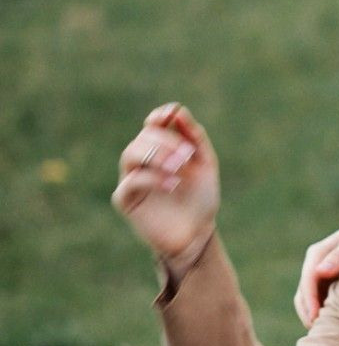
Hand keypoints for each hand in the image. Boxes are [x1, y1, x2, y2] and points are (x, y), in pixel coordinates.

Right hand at [112, 104, 218, 273]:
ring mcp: (131, 179)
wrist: (198, 234)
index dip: (159, 116)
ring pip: (131, 153)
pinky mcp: (125, 200)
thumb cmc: (201, 199)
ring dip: (157, 155)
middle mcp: (143, 161)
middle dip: (167, 141)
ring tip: (180, 167)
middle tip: (188, 155)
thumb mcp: (206, 165)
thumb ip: (195, 137)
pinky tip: (173, 185)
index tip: (172, 113)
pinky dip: (153, 178)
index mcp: (161, 150)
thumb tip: (177, 111)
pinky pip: (131, 181)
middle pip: (144, 137)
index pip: (153, 124)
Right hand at [294, 208, 338, 325]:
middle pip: (304, 291)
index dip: (309, 300)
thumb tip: (320, 272)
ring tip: (325, 334)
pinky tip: (334, 326)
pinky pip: (323, 300)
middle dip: (308, 312)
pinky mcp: (335, 282)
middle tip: (319, 333)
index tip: (315, 319)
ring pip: (311, 298)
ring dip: (313, 314)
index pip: (308, 278)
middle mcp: (320, 262)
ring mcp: (326, 273)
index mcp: (321, 251)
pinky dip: (324, 313)